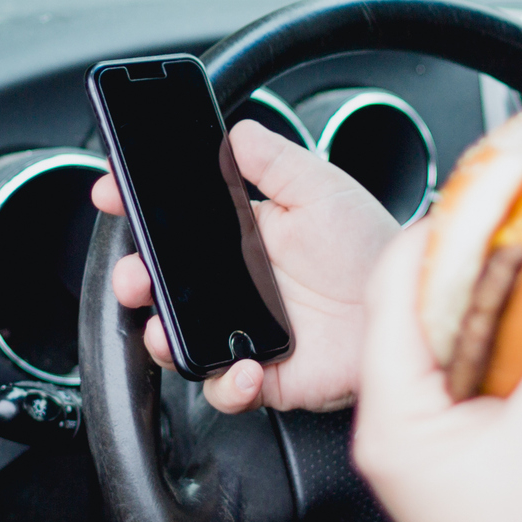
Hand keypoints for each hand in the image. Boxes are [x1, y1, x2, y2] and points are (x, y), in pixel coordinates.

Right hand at [92, 118, 397, 413]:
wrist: (410, 304)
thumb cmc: (372, 248)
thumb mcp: (321, 188)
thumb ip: (274, 160)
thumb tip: (233, 132)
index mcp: (242, 240)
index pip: (174, 226)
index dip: (137, 211)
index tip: (112, 194)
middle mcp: (236, 288)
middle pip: (163, 288)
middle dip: (133, 281)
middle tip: (132, 275)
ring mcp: (245, 333)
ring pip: (180, 341)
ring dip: (161, 337)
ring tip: (164, 327)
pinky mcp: (265, 376)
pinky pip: (226, 389)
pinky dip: (225, 385)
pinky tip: (241, 367)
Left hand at [351, 222, 521, 521]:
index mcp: (397, 422)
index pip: (395, 292)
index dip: (445, 233)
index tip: (493, 200)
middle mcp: (393, 432)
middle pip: (416, 310)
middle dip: (475, 261)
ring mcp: (422, 444)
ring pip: (445, 339)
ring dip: (494, 298)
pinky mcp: (455, 451)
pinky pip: (466, 372)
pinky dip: (502, 338)